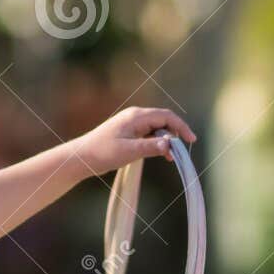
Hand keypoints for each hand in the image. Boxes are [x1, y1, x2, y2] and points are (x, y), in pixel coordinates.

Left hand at [66, 106, 196, 176]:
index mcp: (137, 116)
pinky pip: (149, 133)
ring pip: (157, 127)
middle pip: (164, 120)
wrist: (82, 157)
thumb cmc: (103, 153)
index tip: (191, 141)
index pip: (166, 117)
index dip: (181, 127)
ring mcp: (132, 123)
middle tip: (181, 152)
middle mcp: (135, 116)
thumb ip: (151, 147)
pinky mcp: (129, 132)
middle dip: (175, 134)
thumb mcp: (129, 151)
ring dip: (166, 140)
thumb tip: (170, 144)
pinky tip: (161, 154)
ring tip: (170, 157)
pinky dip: (157, 142)